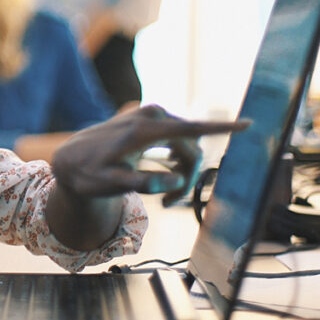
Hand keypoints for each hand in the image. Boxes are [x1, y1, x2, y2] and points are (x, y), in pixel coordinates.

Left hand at [52, 104, 248, 205]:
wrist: (70, 159)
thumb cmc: (89, 175)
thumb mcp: (111, 184)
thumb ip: (142, 183)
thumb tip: (174, 182)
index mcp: (144, 130)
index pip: (191, 129)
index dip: (223, 128)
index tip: (250, 124)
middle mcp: (151, 116)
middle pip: (193, 149)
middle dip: (189, 178)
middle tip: (169, 205)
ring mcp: (151, 115)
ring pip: (187, 147)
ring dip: (183, 172)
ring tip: (163, 199)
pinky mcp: (150, 119)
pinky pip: (178, 141)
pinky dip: (176, 162)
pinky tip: (163, 179)